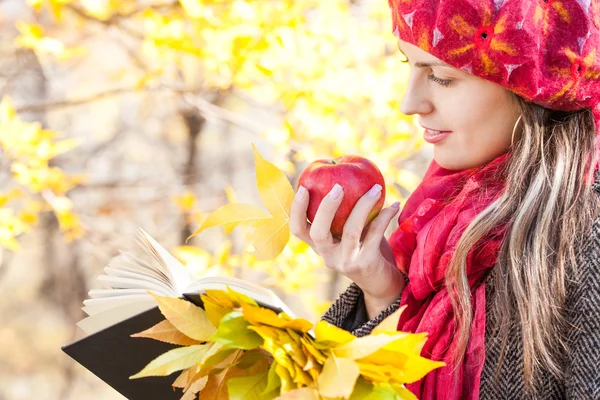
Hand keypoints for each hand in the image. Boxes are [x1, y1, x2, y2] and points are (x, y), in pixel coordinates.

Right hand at [290, 183, 405, 305]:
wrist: (383, 283)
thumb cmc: (366, 249)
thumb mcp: (351, 232)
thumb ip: (345, 212)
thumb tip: (346, 175)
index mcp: (320, 246)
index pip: (298, 230)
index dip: (296, 209)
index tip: (303, 187)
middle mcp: (328, 256)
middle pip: (318, 232)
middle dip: (326, 207)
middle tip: (339, 186)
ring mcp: (346, 262)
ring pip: (350, 231)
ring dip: (363, 205)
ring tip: (376, 188)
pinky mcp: (365, 264)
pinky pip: (374, 234)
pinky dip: (385, 217)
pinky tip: (394, 205)